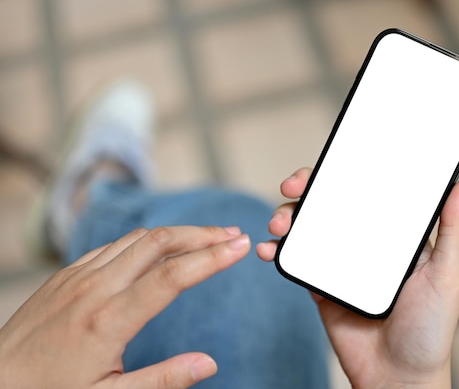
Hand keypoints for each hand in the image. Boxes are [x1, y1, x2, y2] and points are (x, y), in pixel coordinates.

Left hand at [0, 226, 250, 388]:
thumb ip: (163, 380)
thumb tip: (208, 363)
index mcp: (109, 321)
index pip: (172, 277)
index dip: (212, 258)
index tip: (242, 247)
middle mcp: (94, 288)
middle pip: (158, 243)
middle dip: (202, 235)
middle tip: (234, 236)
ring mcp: (77, 277)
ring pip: (137, 240)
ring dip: (177, 234)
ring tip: (207, 239)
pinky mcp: (66, 275)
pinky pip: (113, 247)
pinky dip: (146, 242)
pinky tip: (161, 251)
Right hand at [257, 168, 458, 388]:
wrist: (398, 377)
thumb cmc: (431, 329)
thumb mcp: (447, 274)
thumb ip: (454, 230)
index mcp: (394, 234)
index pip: (366, 191)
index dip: (344, 172)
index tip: (327, 165)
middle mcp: (365, 243)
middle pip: (330, 203)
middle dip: (307, 189)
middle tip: (293, 186)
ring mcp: (340, 263)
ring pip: (308, 227)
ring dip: (286, 216)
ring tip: (278, 224)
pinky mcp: (320, 285)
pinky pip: (295, 261)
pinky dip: (277, 251)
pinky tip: (268, 249)